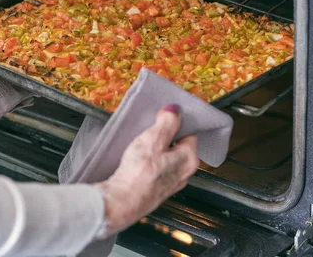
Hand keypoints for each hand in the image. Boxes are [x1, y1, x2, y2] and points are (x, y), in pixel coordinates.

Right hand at [94, 104, 198, 237]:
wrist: (122, 202)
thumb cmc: (138, 173)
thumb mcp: (153, 139)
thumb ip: (167, 122)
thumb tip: (174, 111)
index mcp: (189, 159)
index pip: (190, 132)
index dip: (176, 122)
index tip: (164, 117)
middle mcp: (185, 173)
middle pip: (179, 145)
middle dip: (166, 136)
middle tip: (150, 130)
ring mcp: (171, 183)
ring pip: (168, 158)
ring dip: (157, 149)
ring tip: (142, 144)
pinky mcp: (157, 189)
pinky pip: (158, 169)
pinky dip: (151, 162)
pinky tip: (138, 160)